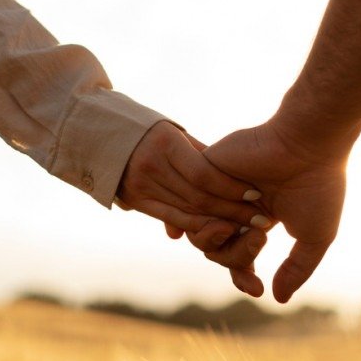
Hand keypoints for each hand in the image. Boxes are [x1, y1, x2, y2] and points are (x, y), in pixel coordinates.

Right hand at [116, 121, 265, 252]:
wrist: (100, 134)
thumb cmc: (149, 130)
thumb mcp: (174, 133)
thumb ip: (201, 155)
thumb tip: (233, 178)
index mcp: (165, 143)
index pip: (204, 174)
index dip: (231, 187)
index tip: (256, 194)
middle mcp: (151, 166)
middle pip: (198, 196)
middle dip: (232, 210)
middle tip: (260, 219)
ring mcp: (141, 186)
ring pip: (187, 210)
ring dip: (220, 222)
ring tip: (246, 228)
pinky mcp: (135, 201)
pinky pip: (172, 217)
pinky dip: (197, 225)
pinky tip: (219, 230)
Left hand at [200, 116, 351, 302]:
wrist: (310, 144)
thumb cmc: (319, 186)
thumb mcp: (315, 237)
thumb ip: (296, 269)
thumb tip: (276, 299)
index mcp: (260, 216)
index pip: (238, 256)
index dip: (243, 276)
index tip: (257, 289)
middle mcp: (235, 203)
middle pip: (216, 250)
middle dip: (238, 257)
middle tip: (262, 236)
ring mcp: (219, 188)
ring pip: (200, 235)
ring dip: (226, 241)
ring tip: (255, 227)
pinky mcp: (204, 170)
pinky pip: (189, 209)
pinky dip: (208, 219)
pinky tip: (230, 218)